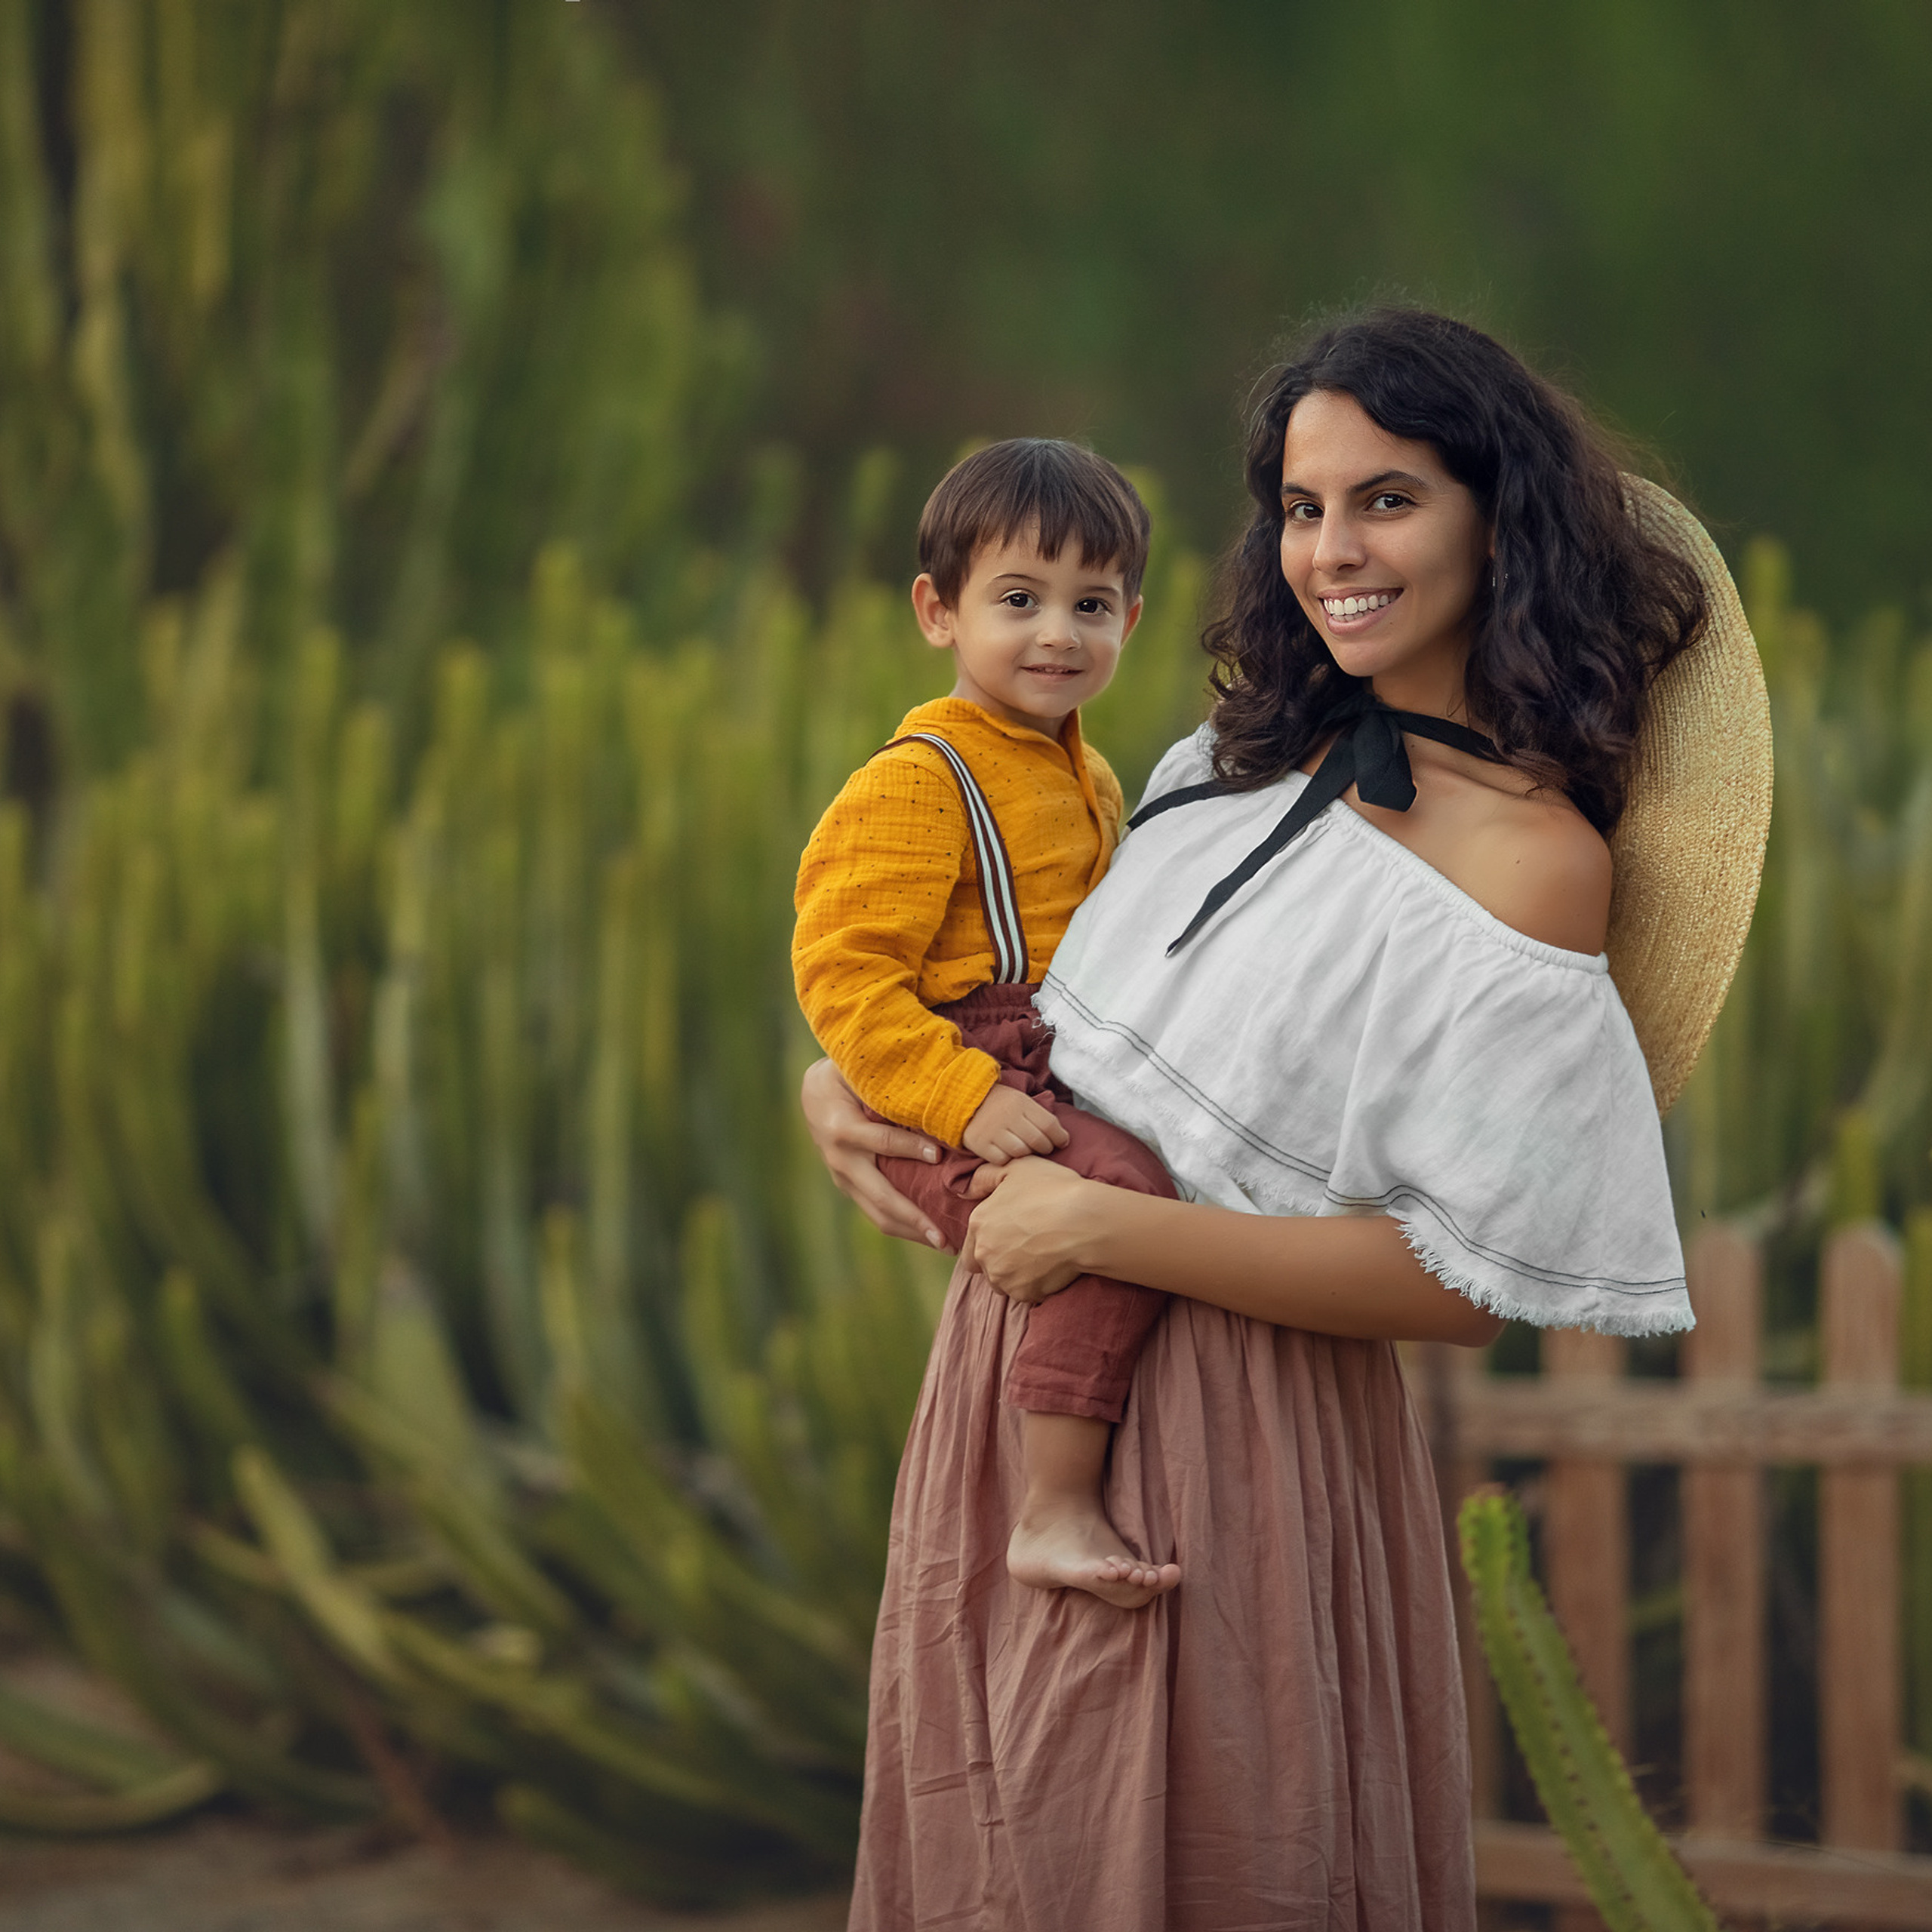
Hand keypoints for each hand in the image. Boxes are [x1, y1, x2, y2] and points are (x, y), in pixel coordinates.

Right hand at [799, 1058, 948, 1248]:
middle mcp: (842, 1160)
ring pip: (878, 1214)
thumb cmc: (847, 1078)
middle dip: (914, 1217)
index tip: (938, 1153)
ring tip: (945, 1244)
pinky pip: (877, 1213)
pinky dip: (905, 1225)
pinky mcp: (850, 1188)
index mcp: (844, 1128)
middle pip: (880, 1196)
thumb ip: (887, 1083)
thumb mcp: (861, 1073)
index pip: (882, 1141)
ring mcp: (844, 1179)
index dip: (909, 1148)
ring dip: (912, 1231)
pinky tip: (931, 1232)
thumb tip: (927, 1089)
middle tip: (943, 1235)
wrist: (814, 1094)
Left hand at [959, 1157, 1100, 1304]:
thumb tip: (965, 1190)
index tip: (1010, 1237)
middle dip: (1000, 1262)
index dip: (989, 1243)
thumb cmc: (1053, 1190)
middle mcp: (984, 1253)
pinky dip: (1036, 1285)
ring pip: (1004, 1282)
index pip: (970, 1248)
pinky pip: (1026, 1293)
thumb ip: (984, 1177)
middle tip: (1026, 1248)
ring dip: (1017, 1275)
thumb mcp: (1016, 1168)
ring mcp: (1003, 1276)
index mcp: (978, 1224)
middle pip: (985, 1268)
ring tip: (1041, 1257)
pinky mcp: (1024, 1293)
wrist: (1084, 1221)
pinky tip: (1051, 1266)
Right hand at [960, 1083, 1070, 1165]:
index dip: (1060, 1137)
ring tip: (1025, 1149)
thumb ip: (1039, 1116)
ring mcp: (992, 1130)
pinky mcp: (979, 1143)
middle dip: (1045, 1148)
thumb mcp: (1021, 1100)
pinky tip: (1006, 1152)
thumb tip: (1063, 1138)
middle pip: (1037, 1141)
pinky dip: (1007, 1159)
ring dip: (1027, 1154)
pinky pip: (1002, 1160)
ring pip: (1021, 1152)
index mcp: (1020, 1103)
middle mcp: (1007, 1116)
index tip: (1061, 1142)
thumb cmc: (1000, 1103)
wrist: (965, 1099)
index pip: (1049, 1125)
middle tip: (1043, 1148)